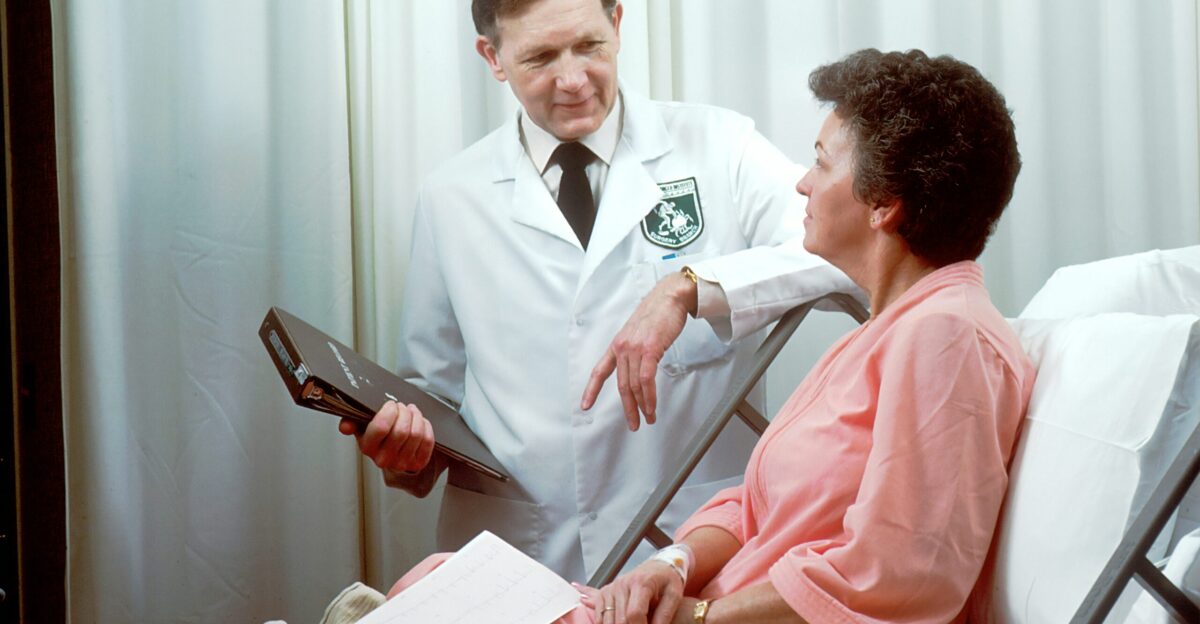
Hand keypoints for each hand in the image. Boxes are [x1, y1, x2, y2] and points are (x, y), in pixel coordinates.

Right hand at [338, 400, 434, 471]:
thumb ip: (352, 423)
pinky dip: (426, 427)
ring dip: (416, 417)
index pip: (380, 427)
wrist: (392, 455)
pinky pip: (427, 441)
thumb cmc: (378, 438)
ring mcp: (402, 463)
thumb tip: (345, 427)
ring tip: (411, 412)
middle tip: (402, 407)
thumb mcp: (362, 428)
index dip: (389, 411)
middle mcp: (384, 458)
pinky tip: (420, 422)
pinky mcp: (417, 463)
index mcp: (367, 447)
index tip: (391, 404)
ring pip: (416, 434)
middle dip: (404, 412)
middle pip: (402, 431)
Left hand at [581, 272, 694, 429]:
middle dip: (628, 408)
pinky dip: (649, 396)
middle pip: (621, 386)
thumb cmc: (657, 314)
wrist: (669, 298)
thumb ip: (634, 351)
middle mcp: (622, 348)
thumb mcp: (638, 333)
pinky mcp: (649, 350)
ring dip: (642, 406)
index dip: (591, 390)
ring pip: (634, 385)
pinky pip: (646, 379)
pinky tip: (652, 405)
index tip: (585, 405)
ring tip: (648, 418)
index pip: (600, 371)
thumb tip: (638, 368)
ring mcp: (634, 349)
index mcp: (617, 345)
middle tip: (633, 423)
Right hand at [588, 560, 685, 623]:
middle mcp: (622, 584)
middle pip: (620, 620)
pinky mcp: (604, 593)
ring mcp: (611, 588)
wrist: (658, 567)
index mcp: (641, 583)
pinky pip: (600, 617)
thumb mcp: (674, 596)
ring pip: (607, 620)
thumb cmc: (667, 580)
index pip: (634, 613)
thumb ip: (665, 615)